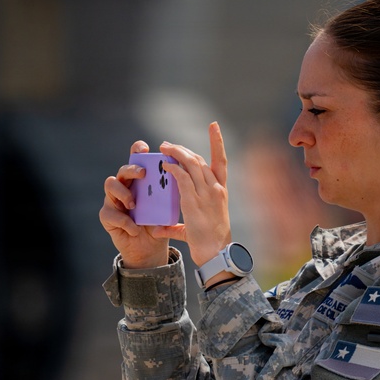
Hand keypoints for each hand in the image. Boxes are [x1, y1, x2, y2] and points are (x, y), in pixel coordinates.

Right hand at [100, 140, 176, 268]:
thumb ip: (172, 193)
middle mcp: (126, 186)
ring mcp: (114, 200)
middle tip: (143, 174)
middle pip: (124, 169)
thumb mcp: (168, 207)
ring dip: (123, 192)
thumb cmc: (159, 223)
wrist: (150, 249)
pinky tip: (135, 229)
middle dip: (132, 168)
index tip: (145, 147)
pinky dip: (124, 221)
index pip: (136, 159)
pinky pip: (111, 213)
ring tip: (134, 204)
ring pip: (110, 185)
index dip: (137, 150)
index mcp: (141, 180)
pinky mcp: (108, 217)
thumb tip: (186, 178)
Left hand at [159, 121, 231, 266]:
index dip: (217, 141)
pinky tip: (164, 166)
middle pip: (199, 159)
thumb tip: (159, 228)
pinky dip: (173, 169)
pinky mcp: (194, 201)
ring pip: (191, 164)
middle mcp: (216, 189)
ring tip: (163, 148)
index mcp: (221, 191)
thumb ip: (178, 225)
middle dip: (182, 148)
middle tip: (167, 144)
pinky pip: (183, 178)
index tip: (213, 125)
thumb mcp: (196, 228)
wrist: (215, 254)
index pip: (221, 160)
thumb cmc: (209, 243)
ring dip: (175, 153)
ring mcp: (206, 194)